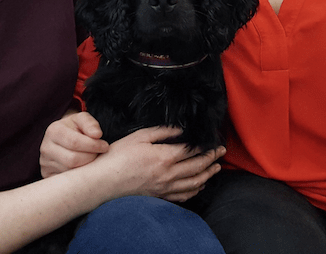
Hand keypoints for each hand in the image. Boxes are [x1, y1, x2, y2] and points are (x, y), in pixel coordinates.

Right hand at [40, 111, 108, 177]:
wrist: (62, 136)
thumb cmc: (75, 127)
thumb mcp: (82, 119)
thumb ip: (90, 123)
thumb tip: (97, 134)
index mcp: (53, 131)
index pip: (75, 142)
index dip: (93, 145)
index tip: (105, 146)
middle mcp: (46, 148)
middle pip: (73, 160)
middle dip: (91, 157)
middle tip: (98, 153)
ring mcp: (45, 164)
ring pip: (70, 172)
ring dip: (86, 167)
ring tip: (91, 159)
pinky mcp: (48, 175)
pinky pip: (66, 181)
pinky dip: (79, 176)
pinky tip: (85, 168)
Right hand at [98, 126, 225, 202]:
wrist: (103, 182)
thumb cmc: (118, 156)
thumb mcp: (139, 136)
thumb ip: (162, 131)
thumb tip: (180, 129)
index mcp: (164, 157)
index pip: (193, 151)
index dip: (206, 146)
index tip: (214, 141)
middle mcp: (168, 175)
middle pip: (198, 167)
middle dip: (212, 159)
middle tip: (221, 152)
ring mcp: (164, 188)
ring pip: (194, 183)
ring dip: (208, 175)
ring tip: (216, 168)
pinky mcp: (159, 197)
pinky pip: (183, 196)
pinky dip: (195, 190)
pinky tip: (199, 185)